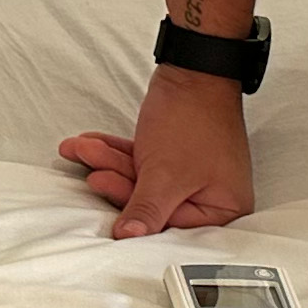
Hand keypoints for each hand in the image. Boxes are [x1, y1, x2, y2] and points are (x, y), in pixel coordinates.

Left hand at [56, 68, 254, 238]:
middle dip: (116, 181)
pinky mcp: (175, 158)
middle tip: (91, 170)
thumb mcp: (166, 174)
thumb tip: (128, 238)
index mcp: (224, 208)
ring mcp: (192, 175)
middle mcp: (212, 196)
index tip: (110, 210)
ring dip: (109, 163)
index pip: (173, 228)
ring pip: (143, 181)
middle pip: (154, 204)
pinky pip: (143, 164)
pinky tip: (91, 145)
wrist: (193, 69)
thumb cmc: (193, 119)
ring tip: (83, 149)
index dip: (138, 217)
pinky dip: (118, 153)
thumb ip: (146, 210)